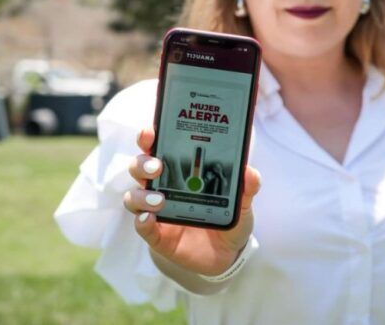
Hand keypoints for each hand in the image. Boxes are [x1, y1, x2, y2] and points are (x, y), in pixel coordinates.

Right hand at [123, 127, 261, 275]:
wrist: (226, 254)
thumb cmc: (228, 218)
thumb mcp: (242, 203)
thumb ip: (247, 187)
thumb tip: (250, 172)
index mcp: (180, 171)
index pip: (158, 147)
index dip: (150, 136)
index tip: (151, 131)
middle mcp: (163, 186)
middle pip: (140, 167)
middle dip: (143, 162)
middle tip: (158, 165)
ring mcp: (157, 211)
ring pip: (135, 196)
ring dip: (142, 194)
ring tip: (161, 199)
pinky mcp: (157, 235)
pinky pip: (141, 226)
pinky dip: (141, 221)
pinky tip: (148, 218)